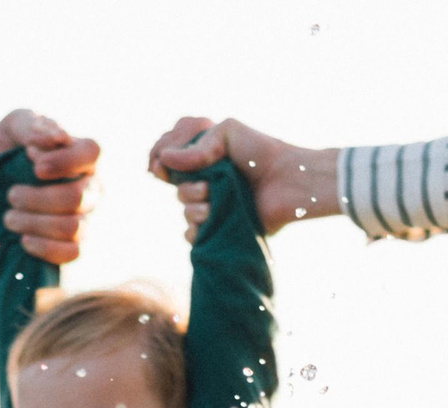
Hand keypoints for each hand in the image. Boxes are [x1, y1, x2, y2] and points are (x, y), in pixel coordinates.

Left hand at [0, 109, 99, 264]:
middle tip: (11, 195)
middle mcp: (92, 186)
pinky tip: (24, 240)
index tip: (35, 166)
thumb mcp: (12, 128)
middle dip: (37, 199)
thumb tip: (56, 137)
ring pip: (72, 227)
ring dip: (34, 223)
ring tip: (9, 217)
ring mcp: (87, 217)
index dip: (64, 161)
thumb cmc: (10, 151)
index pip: (91, 152)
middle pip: (77, 196)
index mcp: (82, 154)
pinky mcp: (75, 244)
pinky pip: (72, 253)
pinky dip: (45, 248)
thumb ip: (31, 125)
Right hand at [149, 117, 342, 241]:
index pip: (169, 160)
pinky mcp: (221, 229)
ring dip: (195, 206)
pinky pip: (193, 236)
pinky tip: (211, 220)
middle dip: (186, 186)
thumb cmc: (262, 152)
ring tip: (216, 200)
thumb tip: (164, 161)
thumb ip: (194, 145)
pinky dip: (197, 229)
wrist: (288, 179)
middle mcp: (207, 183)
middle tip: (208, 184)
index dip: (160, 161)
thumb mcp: (227, 132)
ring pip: (184, 211)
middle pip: (176, 187)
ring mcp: (214, 207)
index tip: (159, 164)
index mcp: (205, 160)